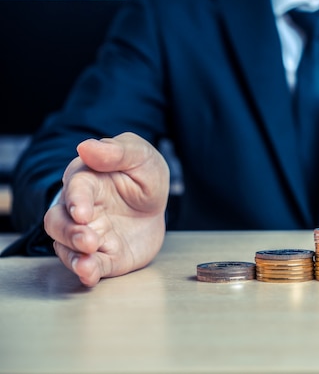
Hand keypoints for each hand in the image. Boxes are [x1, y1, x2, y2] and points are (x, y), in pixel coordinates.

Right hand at [44, 132, 169, 286]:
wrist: (157, 204)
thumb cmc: (143, 175)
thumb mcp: (140, 156)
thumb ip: (117, 152)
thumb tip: (86, 147)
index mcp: (87, 180)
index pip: (75, 188)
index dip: (76, 200)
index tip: (82, 212)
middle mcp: (81, 209)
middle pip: (57, 221)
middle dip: (69, 233)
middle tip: (88, 240)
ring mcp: (89, 234)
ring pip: (66, 247)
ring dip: (74, 256)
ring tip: (87, 263)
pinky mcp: (103, 255)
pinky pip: (90, 266)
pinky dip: (87, 272)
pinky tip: (90, 275)